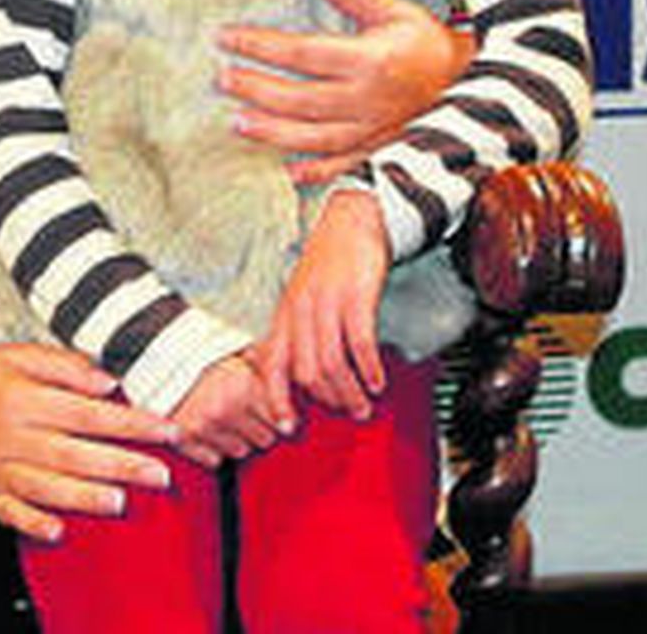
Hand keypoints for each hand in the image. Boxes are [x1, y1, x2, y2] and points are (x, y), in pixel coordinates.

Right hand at [0, 343, 177, 543]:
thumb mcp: (17, 355)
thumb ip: (64, 365)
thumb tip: (108, 382)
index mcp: (24, 398)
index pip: (87, 412)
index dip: (130, 422)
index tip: (165, 429)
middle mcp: (11, 436)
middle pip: (74, 454)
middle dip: (122, 464)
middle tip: (162, 474)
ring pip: (47, 487)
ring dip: (87, 497)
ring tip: (123, 501)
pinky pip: (12, 513)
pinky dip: (35, 523)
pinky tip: (60, 529)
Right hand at [170, 352, 287, 468]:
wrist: (161, 358)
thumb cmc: (203, 359)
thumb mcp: (241, 357)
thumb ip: (269, 372)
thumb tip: (297, 389)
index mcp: (245, 385)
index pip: (283, 421)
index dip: (280, 416)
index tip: (278, 414)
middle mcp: (228, 407)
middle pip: (265, 440)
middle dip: (259, 427)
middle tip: (245, 411)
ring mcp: (206, 426)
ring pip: (242, 451)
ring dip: (237, 439)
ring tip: (226, 417)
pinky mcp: (186, 440)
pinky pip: (215, 460)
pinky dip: (214, 449)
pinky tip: (210, 430)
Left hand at [218, 0, 473, 184]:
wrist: (483, 88)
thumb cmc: (432, 46)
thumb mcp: (397, 12)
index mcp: (369, 60)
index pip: (301, 53)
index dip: (260, 46)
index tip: (225, 38)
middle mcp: (367, 101)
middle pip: (298, 98)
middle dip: (255, 89)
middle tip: (220, 79)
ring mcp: (373, 132)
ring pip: (312, 137)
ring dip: (272, 132)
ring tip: (237, 122)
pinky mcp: (381, 152)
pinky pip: (344, 167)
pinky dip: (316, 172)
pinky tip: (288, 172)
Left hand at [253, 190, 389, 421]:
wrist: (352, 219)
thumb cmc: (329, 263)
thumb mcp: (303, 297)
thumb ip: (299, 333)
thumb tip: (302, 378)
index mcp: (284, 312)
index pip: (269, 363)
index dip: (275, 399)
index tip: (287, 427)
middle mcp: (300, 309)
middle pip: (304, 372)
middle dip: (327, 402)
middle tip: (346, 415)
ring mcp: (326, 302)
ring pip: (331, 364)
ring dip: (349, 392)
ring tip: (364, 405)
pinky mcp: (354, 296)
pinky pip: (359, 343)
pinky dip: (368, 369)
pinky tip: (377, 381)